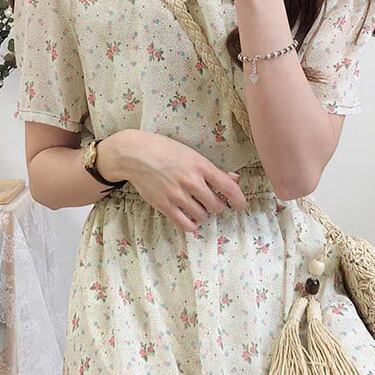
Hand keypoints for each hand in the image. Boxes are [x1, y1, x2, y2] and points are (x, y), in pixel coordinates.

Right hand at [97, 130, 246, 232]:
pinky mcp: (165, 206)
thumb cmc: (164, 150)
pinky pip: (185, 225)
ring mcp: (178, 196)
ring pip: (202, 216)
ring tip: (197, 206)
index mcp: (201, 166)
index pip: (228, 188)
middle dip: (217, 205)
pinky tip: (190, 218)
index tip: (240, 205)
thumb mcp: (191, 154)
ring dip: (203, 214)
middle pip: (217, 206)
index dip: (238, 200)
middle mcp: (191, 182)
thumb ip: (213, 169)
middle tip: (210, 201)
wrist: (134, 154)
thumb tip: (234, 178)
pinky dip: (191, 224)